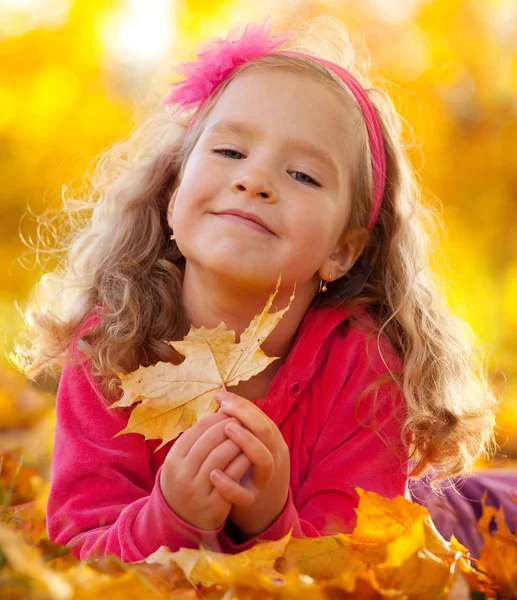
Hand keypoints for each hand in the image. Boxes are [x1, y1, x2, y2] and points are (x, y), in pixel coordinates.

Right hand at [160, 409, 250, 530]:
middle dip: (229, 426)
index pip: (197, 429)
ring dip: (238, 442)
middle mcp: (182, 475)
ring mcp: (197, 491)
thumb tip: (219, 407)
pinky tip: (250, 455)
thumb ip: (196, 438)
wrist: (182, 523)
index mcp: (173, 459)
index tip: (229, 411)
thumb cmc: (186, 482)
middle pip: (210, 440)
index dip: (215, 417)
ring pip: (221, 456)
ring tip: (248, 434)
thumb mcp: (181, 461)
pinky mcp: (214, 505)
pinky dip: (242, 462)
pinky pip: (232, 477)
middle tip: (242, 420)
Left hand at [211, 390, 290, 536]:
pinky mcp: (253, 502)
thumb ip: (244, 427)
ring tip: (226, 429)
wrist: (267, 513)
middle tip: (224, 407)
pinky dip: (229, 484)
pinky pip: (243, 494)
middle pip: (266, 432)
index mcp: (273, 444)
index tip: (220, 395)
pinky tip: (213, 473)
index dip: (241, 404)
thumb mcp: (255, 447)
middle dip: (245, 415)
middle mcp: (274, 459)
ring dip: (246, 442)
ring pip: (263, 460)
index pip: (261, 417)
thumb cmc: (253, 472)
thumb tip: (222, 399)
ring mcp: (265, 481)